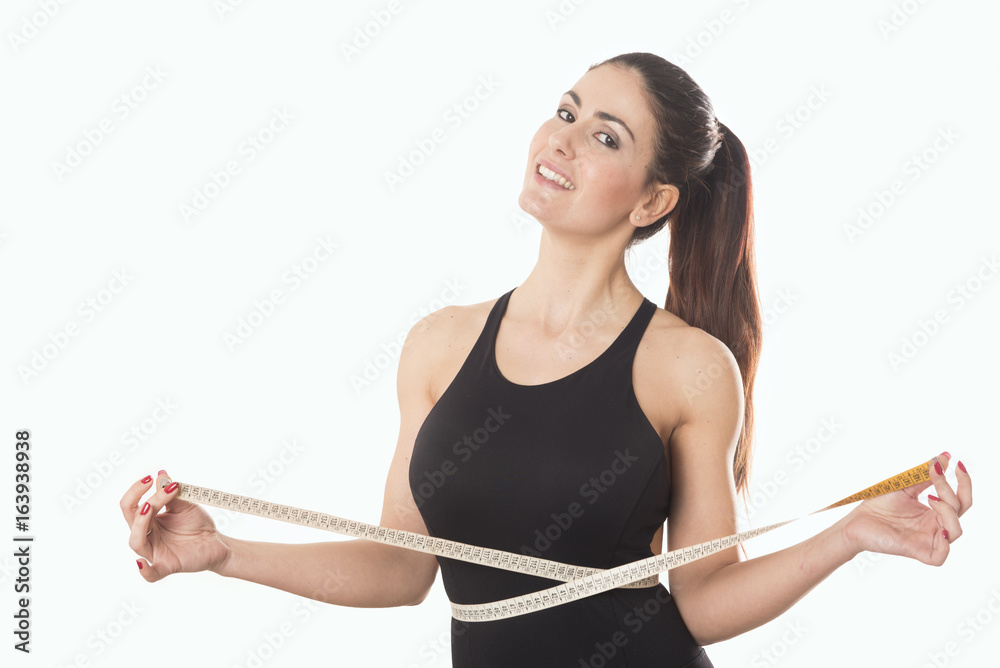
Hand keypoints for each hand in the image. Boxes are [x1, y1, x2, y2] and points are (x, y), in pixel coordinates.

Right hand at [121, 470, 230, 580]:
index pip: (132, 506)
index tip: (150, 477)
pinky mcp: (167, 566)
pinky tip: (141, 563)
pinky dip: (145, 571)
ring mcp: (155, 552)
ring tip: (148, 507)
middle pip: (130, 520)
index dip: (136, 491)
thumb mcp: (185, 505)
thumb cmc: (197, 524)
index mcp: (148, 521)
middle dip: (138, 500)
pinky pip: (152, 574)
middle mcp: (147, 536)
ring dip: (140, 523)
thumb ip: (171, 493)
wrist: (216, 541)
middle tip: (151, 485)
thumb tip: (161, 474)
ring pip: (136, 542)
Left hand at [840, 453, 971, 565]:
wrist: (857, 521)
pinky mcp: (918, 552)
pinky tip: (938, 530)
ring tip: (931, 499)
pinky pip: (941, 555)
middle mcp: (935, 526)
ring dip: (948, 511)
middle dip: (951, 490)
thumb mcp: (905, 486)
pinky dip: (945, 543)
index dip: (964, 483)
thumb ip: (925, 475)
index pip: (960, 500)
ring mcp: (928, 540)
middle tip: (935, 474)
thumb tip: (944, 457)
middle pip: (960, 510)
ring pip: (955, 530)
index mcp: (935, 512)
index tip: (958, 464)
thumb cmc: (879, 505)